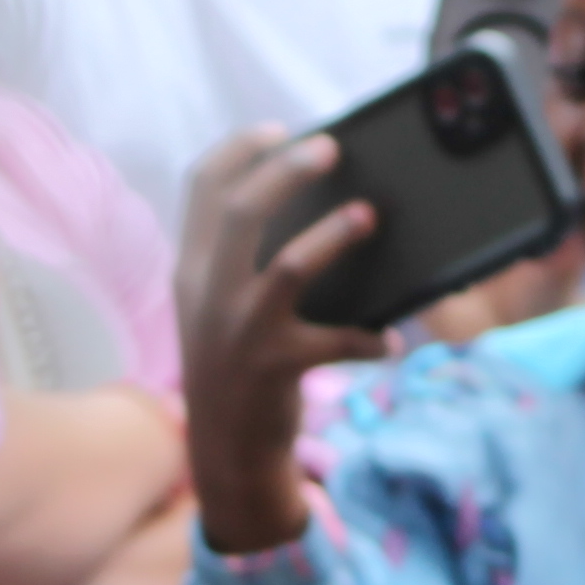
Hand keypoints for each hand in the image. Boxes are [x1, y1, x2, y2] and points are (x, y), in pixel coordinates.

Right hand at [174, 128, 388, 553]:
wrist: (224, 455)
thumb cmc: (235, 367)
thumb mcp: (217, 310)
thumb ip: (239, 262)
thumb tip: (310, 204)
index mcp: (192, 270)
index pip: (202, 189)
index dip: (238, 150)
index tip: (277, 129)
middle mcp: (208, 295)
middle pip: (242, 211)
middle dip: (287, 170)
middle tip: (331, 147)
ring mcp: (239, 332)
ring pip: (287, 268)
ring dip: (333, 236)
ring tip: (369, 215)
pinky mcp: (274, 369)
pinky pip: (333, 343)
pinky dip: (368, 339)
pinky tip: (391, 340)